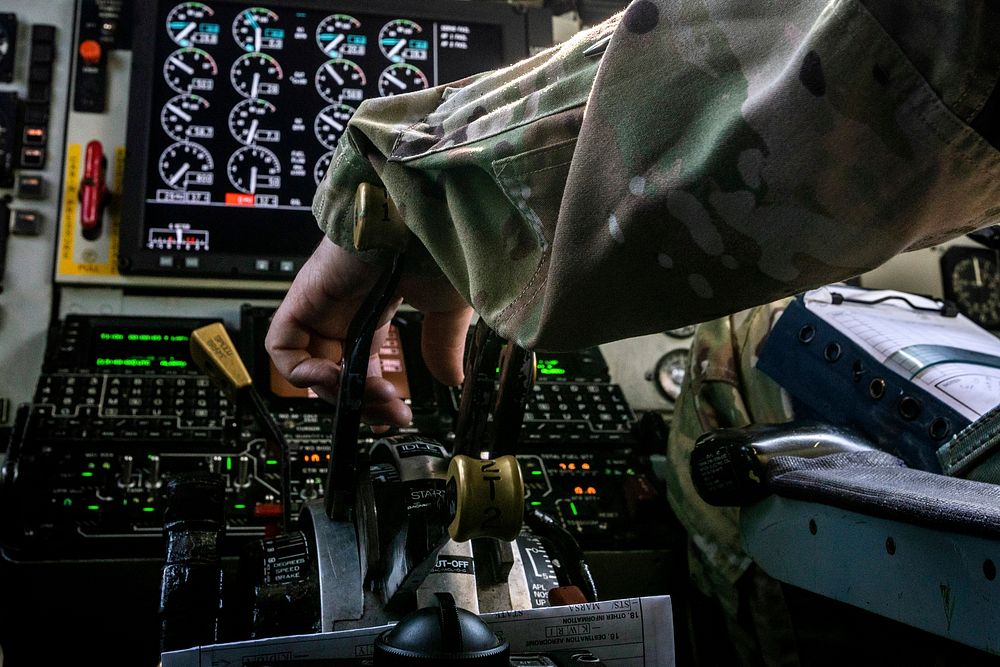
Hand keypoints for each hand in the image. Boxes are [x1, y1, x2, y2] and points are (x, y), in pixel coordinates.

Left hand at [265, 236, 472, 428]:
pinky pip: (282, 346)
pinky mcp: (303, 297)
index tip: (390, 416)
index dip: (369, 394)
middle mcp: (345, 307)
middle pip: (335, 372)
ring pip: (310, 366)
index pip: (358, 362)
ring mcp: (323, 303)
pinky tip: (334, 376)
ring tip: (369, 395)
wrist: (425, 214)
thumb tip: (450, 378)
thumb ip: (442, 344)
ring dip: (338, 393)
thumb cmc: (439, 245)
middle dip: (361, 401)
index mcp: (375, 307)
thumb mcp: (447, 308)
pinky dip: (300, 372)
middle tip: (390, 412)